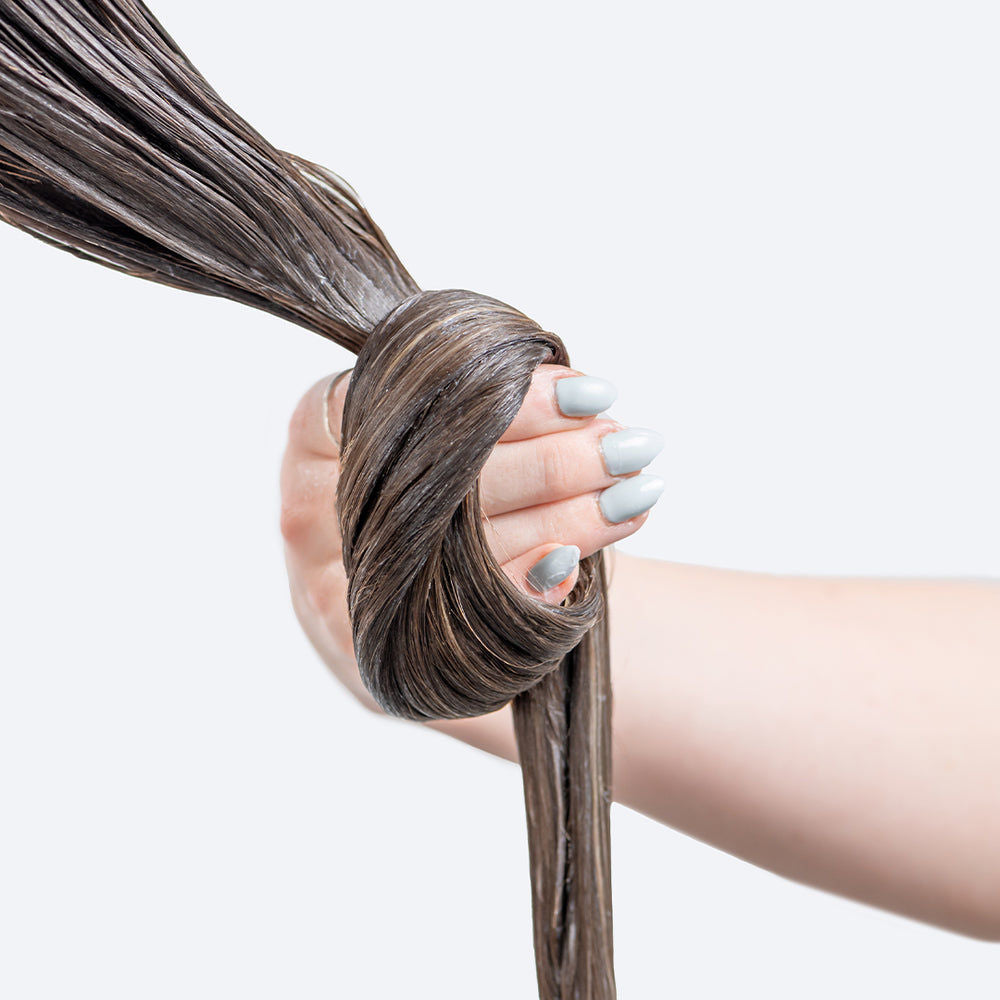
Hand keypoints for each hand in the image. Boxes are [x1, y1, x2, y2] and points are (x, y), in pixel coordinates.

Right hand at [280, 364, 663, 711]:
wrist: (393, 606)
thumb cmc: (422, 499)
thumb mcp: (422, 438)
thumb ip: (472, 406)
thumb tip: (579, 393)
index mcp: (318, 431)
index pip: (418, 395)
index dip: (515, 396)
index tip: (588, 392)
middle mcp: (316, 505)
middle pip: (457, 471)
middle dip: (562, 456)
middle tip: (630, 444)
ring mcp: (340, 580)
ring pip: (476, 543)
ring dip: (574, 515)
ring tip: (636, 490)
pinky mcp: (377, 647)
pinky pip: (473, 613)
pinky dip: (537, 582)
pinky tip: (581, 564)